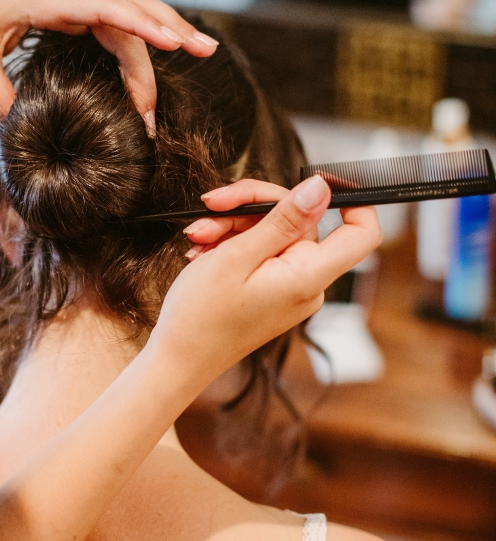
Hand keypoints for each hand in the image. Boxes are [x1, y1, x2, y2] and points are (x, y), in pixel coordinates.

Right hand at [151, 176, 381, 386]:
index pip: (363, 232)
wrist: (177, 359)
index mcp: (308, 277)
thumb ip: (283, 220)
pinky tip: (205, 250)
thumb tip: (320, 189)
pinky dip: (233, 243)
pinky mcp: (273, 288)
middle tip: (214, 207)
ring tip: (199, 237)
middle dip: (252, 207)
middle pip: (301, 220)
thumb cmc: (201, 316)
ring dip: (233, 225)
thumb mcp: (238, 256)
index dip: (352, 199)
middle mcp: (308, 283)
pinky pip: (263, 250)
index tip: (316, 180)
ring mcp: (291, 286)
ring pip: (274, 231)